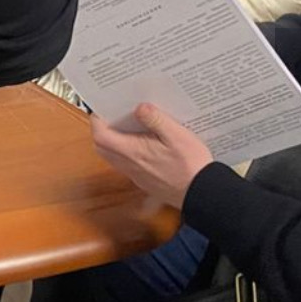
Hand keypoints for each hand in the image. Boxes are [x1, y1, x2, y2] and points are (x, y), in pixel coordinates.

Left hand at [91, 104, 214, 208]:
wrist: (203, 194)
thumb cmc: (191, 166)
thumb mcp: (176, 135)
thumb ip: (156, 119)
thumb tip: (139, 107)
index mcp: (134, 152)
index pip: (101, 137)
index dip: (98, 121)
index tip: (104, 109)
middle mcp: (131, 166)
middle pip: (103, 148)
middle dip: (103, 130)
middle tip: (114, 116)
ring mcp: (137, 176)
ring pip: (113, 157)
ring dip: (114, 142)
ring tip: (129, 127)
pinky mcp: (145, 181)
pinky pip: (126, 165)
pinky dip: (126, 152)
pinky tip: (143, 144)